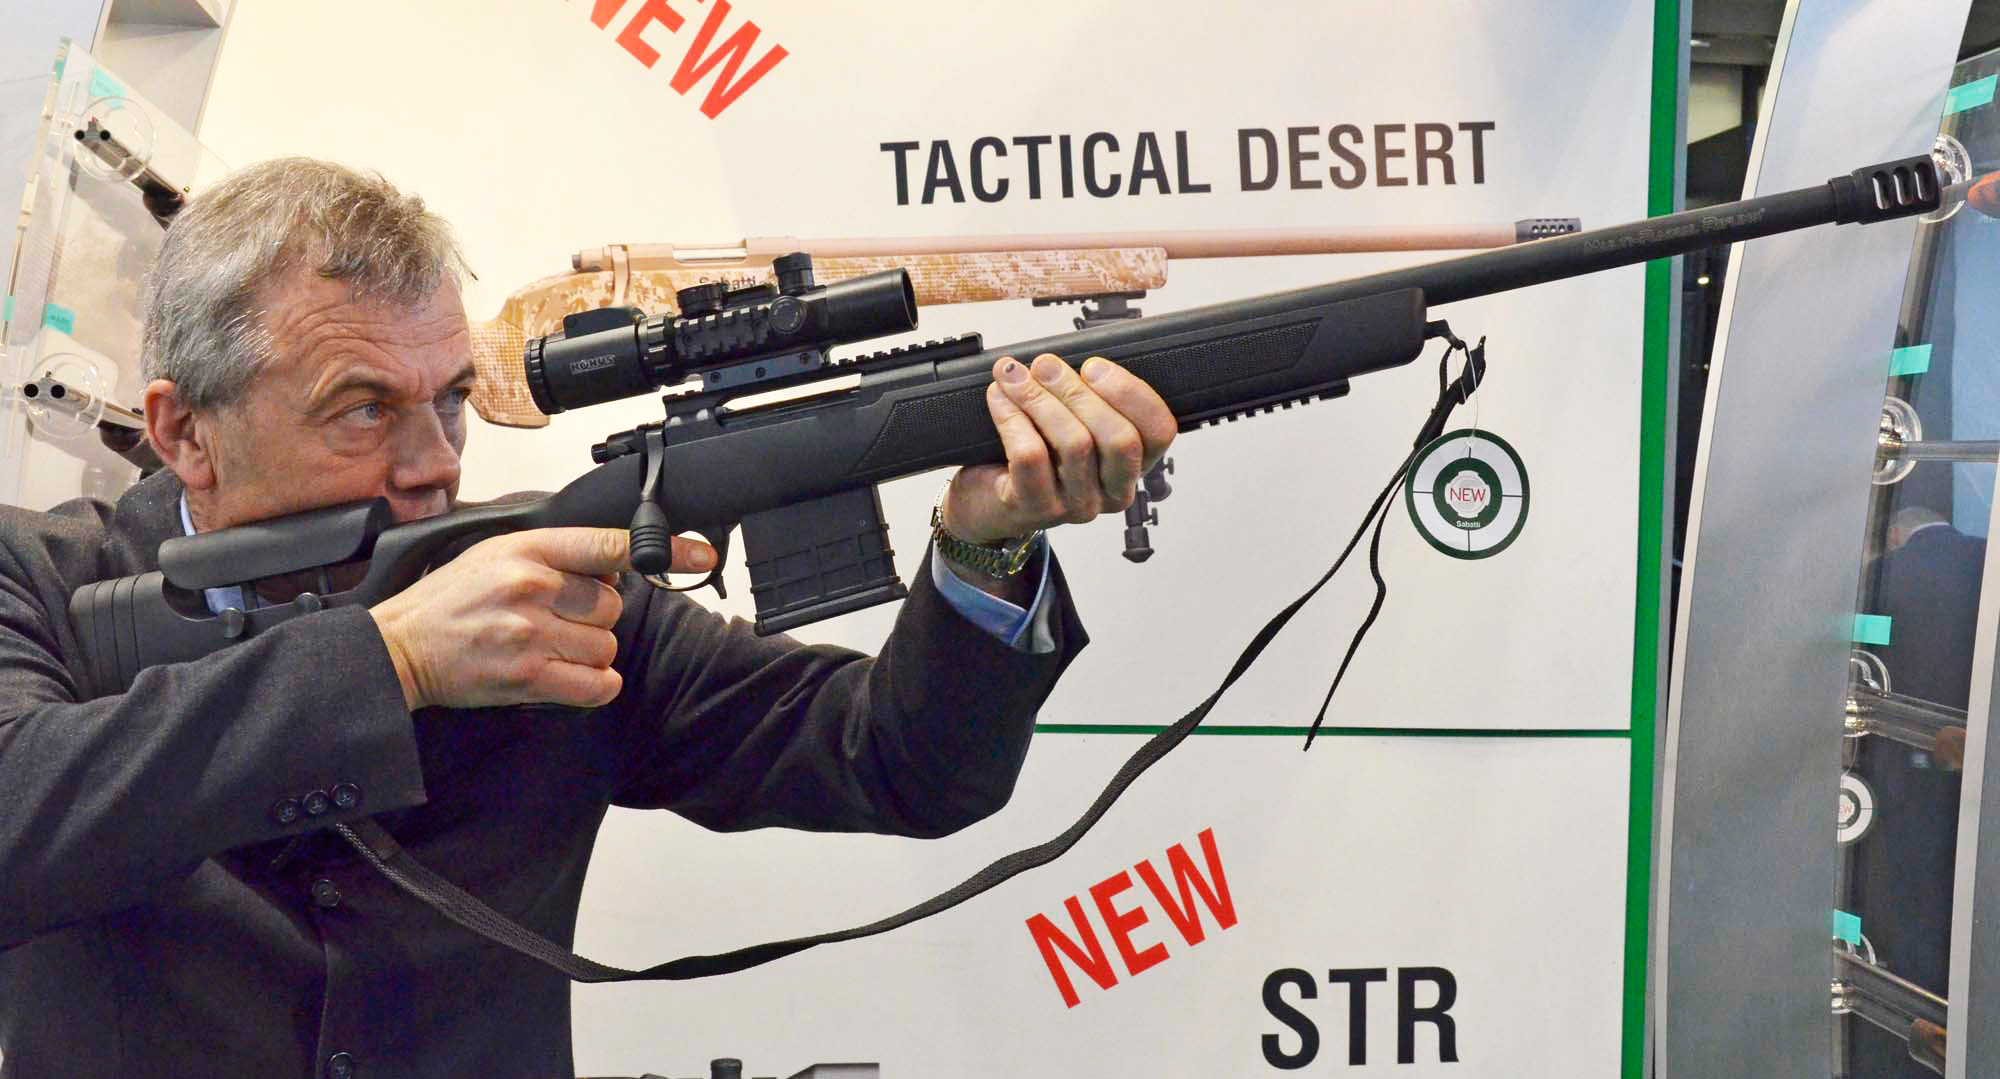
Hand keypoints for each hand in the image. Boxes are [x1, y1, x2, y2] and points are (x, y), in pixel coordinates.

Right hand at [367, 527, 710, 710]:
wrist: (399, 647)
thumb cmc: (448, 601)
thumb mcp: (495, 553)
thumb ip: (554, 553)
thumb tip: (614, 561)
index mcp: (526, 549)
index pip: (610, 543)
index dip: (663, 548)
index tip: (700, 553)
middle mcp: (532, 586)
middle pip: (614, 604)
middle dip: (595, 616)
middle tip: (558, 620)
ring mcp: (530, 633)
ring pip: (607, 646)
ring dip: (590, 653)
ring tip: (551, 648)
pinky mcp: (527, 677)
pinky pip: (597, 685)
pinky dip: (595, 685)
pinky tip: (571, 676)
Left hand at [941, 353, 1176, 544]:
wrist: (989, 498)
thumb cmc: (1037, 452)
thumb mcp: (1073, 422)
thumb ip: (1086, 395)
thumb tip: (1066, 358)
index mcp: (1134, 463)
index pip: (1159, 430)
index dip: (1131, 393)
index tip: (1094, 365)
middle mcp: (1114, 491)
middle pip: (1119, 438)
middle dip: (1078, 391)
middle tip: (1045, 365)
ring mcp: (1079, 505)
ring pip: (1074, 444)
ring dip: (1038, 397)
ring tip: (1013, 375)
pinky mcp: (1038, 509)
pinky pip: (1030, 456)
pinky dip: (1012, 417)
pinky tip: (999, 397)